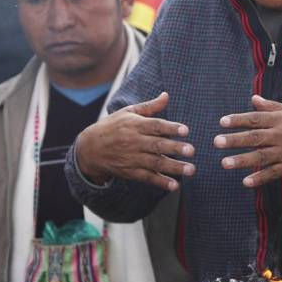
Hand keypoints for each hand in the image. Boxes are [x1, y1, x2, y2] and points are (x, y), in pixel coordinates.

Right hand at [75, 92, 195, 190]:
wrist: (89, 149)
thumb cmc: (112, 127)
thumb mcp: (128, 112)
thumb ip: (150, 107)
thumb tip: (167, 95)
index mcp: (134, 125)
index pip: (155, 125)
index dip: (170, 127)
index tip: (185, 130)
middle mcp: (134, 142)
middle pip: (157, 145)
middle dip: (175, 148)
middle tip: (191, 150)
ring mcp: (132, 158)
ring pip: (155, 163)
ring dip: (173, 167)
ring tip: (190, 170)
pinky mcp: (130, 172)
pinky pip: (147, 178)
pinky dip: (160, 182)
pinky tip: (174, 185)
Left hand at [216, 96, 281, 187]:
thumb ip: (271, 107)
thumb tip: (253, 99)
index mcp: (281, 120)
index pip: (255, 118)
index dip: (238, 120)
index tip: (222, 122)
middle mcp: (281, 135)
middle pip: (254, 137)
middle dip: (235, 140)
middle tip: (217, 142)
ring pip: (261, 156)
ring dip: (242, 160)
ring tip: (225, 163)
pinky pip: (273, 173)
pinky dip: (260, 178)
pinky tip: (246, 182)